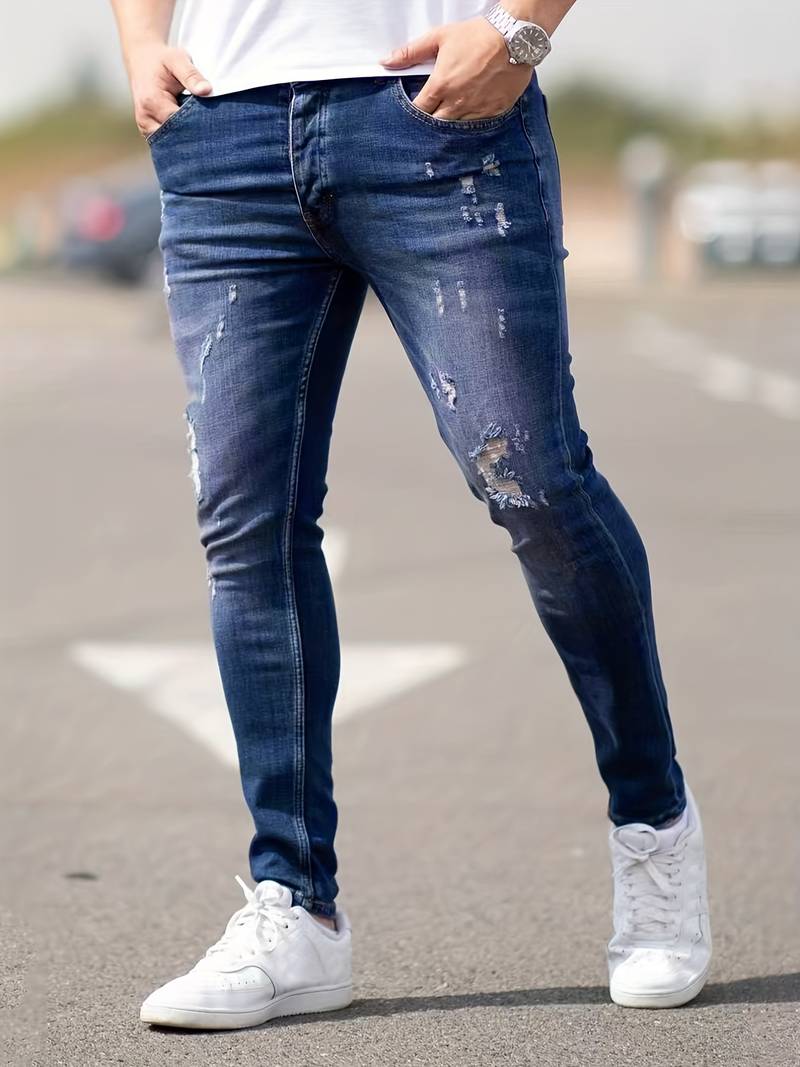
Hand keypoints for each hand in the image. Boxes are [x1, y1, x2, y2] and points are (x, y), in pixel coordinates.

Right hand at [125, 40, 211, 137]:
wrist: (142, 61)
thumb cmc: (162, 60)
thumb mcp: (178, 59)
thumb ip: (192, 75)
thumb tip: (207, 90)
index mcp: (151, 102)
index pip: (179, 125)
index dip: (198, 125)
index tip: (214, 122)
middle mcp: (145, 119)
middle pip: (176, 137)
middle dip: (195, 135)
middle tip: (214, 131)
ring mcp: (146, 128)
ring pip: (172, 143)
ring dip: (188, 139)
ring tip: (203, 130)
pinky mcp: (149, 132)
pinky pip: (168, 143)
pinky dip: (181, 139)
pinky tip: (193, 132)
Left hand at [380, 18, 531, 120]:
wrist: (514, 37)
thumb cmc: (478, 36)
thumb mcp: (439, 38)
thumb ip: (411, 52)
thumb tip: (386, 61)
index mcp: (441, 86)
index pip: (419, 110)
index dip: (416, 111)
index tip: (418, 108)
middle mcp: (456, 103)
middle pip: (435, 125)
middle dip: (431, 122)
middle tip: (432, 116)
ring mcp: (475, 110)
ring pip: (456, 129)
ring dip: (451, 124)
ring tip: (451, 114)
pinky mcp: (493, 112)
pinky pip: (477, 126)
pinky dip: (471, 123)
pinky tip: (470, 114)